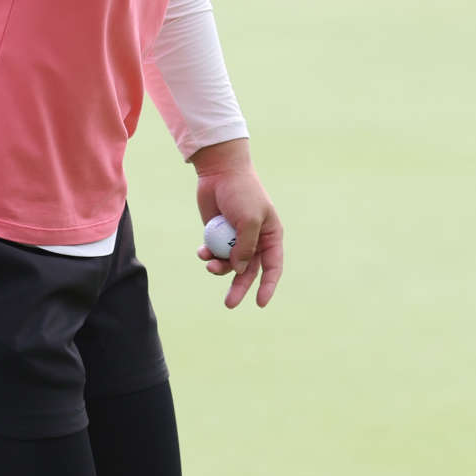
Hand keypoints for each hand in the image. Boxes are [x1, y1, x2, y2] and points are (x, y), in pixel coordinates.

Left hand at [191, 139, 283, 308]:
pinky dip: (207, 256)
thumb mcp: (249, 220)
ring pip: (228, 265)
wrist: (220, 171)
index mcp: (270, 235)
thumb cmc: (242, 193)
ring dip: (218, 268)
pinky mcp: (217, 235)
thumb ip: (246, 248)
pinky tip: (201, 252)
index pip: (273, 266)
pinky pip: (214, 254)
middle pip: (249, 272)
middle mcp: (254, 240)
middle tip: (229, 304)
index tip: (259, 303)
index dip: (268, 286)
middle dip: (238, 288)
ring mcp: (234, 238)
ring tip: (209, 263)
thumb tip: (239, 270)